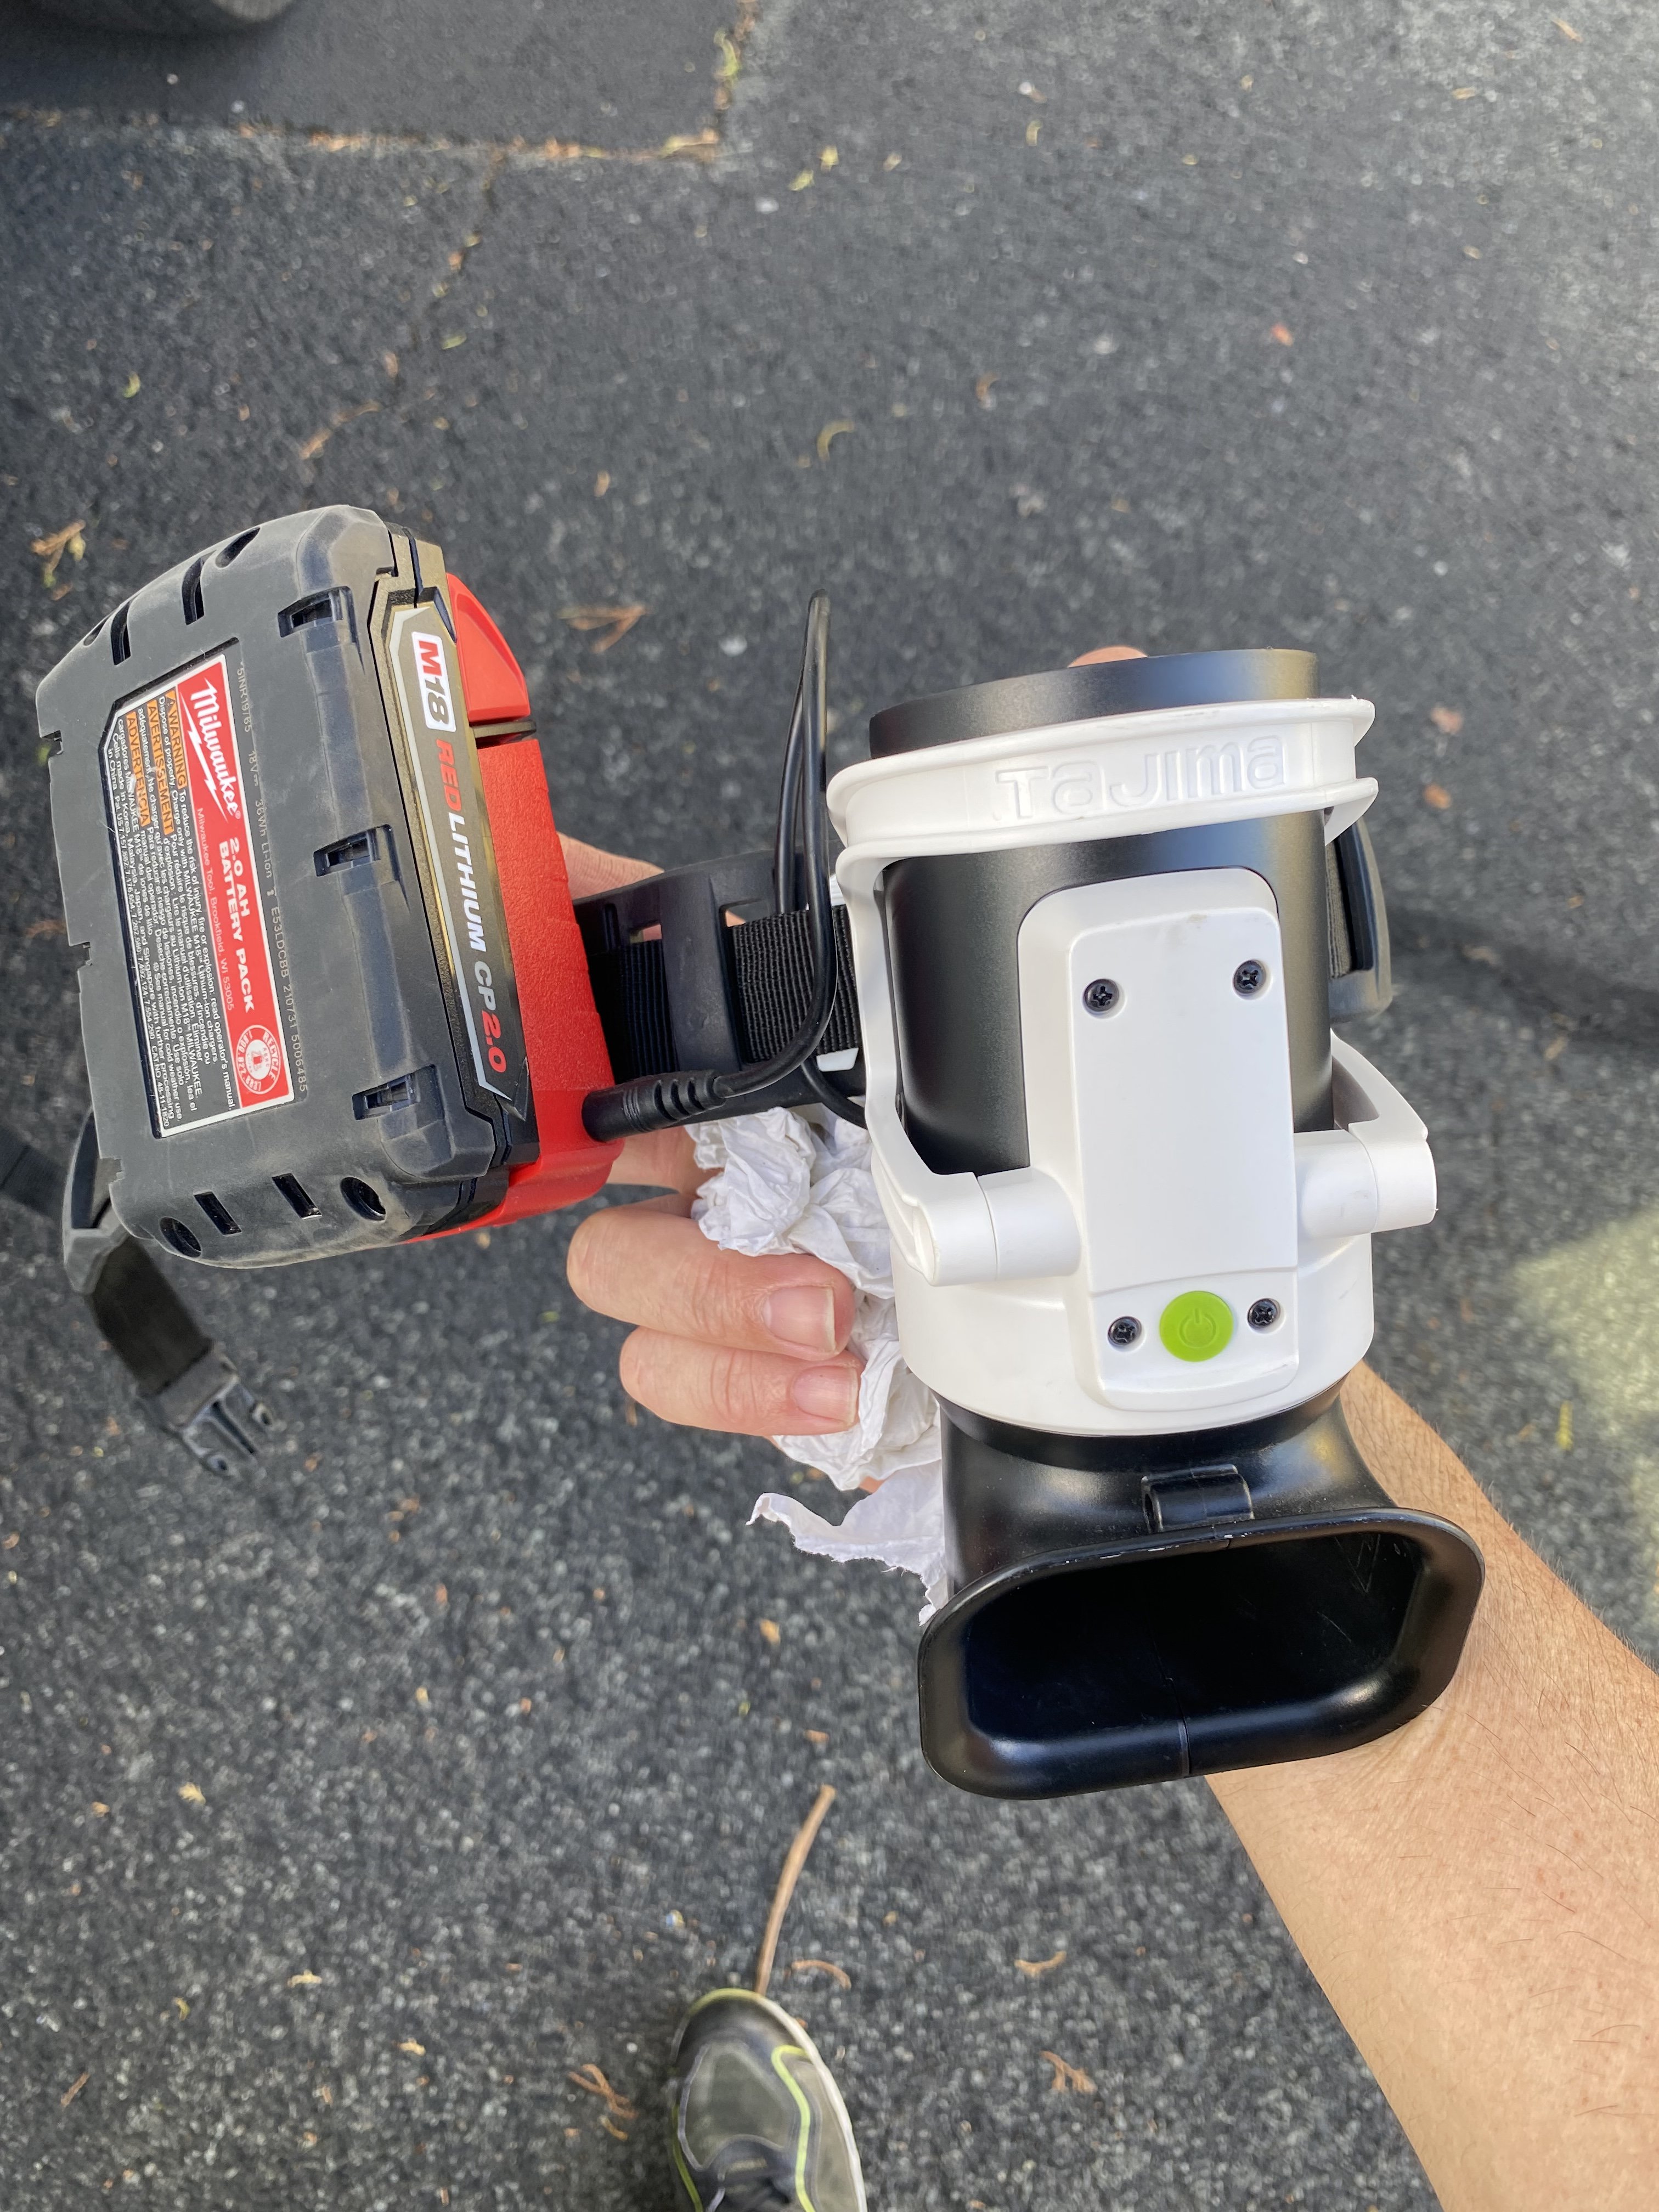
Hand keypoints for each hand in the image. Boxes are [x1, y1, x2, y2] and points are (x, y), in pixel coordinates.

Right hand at [559, 643, 1141, 1437]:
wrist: (1068, 1268)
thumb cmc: (1021, 1122)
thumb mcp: (1024, 980)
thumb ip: (1047, 839)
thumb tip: (1099, 675)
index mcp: (757, 1044)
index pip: (624, 973)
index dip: (571, 941)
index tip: (557, 910)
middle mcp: (721, 1147)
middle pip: (595, 1163)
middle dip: (661, 1208)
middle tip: (764, 1228)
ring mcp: (729, 1253)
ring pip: (622, 1278)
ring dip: (706, 1307)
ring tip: (825, 1323)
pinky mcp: (757, 1351)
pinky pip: (680, 1377)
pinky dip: (736, 1390)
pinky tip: (828, 1392)